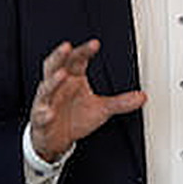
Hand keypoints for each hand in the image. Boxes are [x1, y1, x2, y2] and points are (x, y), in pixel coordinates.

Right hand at [29, 39, 146, 162]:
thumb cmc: (75, 117)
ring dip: (53, 81)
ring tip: (62, 74)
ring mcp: (47, 101)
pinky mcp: (41, 118)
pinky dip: (43, 113)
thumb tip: (142, 97)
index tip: (95, 44)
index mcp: (72, 79)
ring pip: (46, 88)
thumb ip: (120, 102)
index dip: (84, 51)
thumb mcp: (101, 109)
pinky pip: (40, 114)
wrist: (56, 139)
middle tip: (67, 47)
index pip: (76, 60)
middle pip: (54, 66)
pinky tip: (48, 112)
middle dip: (59, 56)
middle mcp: (57, 86)